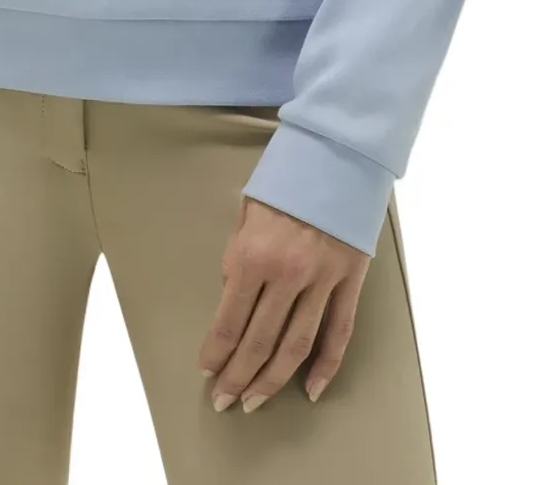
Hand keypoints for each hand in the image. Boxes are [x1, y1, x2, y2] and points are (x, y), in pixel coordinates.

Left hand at [196, 196, 370, 410]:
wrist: (336, 154)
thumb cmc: (285, 180)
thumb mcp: (246, 213)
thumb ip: (237, 258)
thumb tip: (232, 301)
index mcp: (254, 254)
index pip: (229, 320)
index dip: (216, 352)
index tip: (207, 372)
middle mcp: (287, 273)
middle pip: (259, 341)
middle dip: (238, 376)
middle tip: (225, 401)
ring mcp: (323, 280)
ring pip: (296, 346)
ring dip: (273, 379)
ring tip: (255, 402)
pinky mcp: (350, 280)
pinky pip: (339, 332)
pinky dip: (326, 366)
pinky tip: (310, 390)